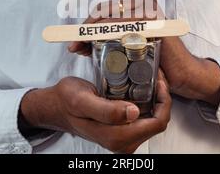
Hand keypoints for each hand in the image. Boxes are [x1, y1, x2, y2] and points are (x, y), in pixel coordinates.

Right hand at [20, 72, 170, 153]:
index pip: (157, 123)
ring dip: (155, 100)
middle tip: (156, 76)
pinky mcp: (121, 132)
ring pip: (152, 120)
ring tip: (150, 79)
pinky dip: (146, 103)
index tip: (158, 81)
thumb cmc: (66, 101)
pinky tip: (140, 88)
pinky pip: (143, 119)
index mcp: (117, 137)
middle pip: (158, 122)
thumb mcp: (82, 101)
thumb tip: (134, 113)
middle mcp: (122, 142)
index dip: (163, 101)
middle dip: (161, 98)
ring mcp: (123, 138)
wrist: (56, 106)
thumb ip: (107, 111)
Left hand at [68, 0, 219, 105]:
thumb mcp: (124, 47)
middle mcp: (142, 2)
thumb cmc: (154, 59)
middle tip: (74, 45)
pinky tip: (96, 46)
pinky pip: (123, 26)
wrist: (179, 72)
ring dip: (91, 33)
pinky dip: (107, 35)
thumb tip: (76, 44)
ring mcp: (149, 9)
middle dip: (85, 28)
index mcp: (136, 4)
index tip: (74, 39)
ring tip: (79, 47)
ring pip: (110, 18)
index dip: (86, 24)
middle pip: (104, 11)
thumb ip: (103, 41)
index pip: (104, 9)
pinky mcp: (153, 21)